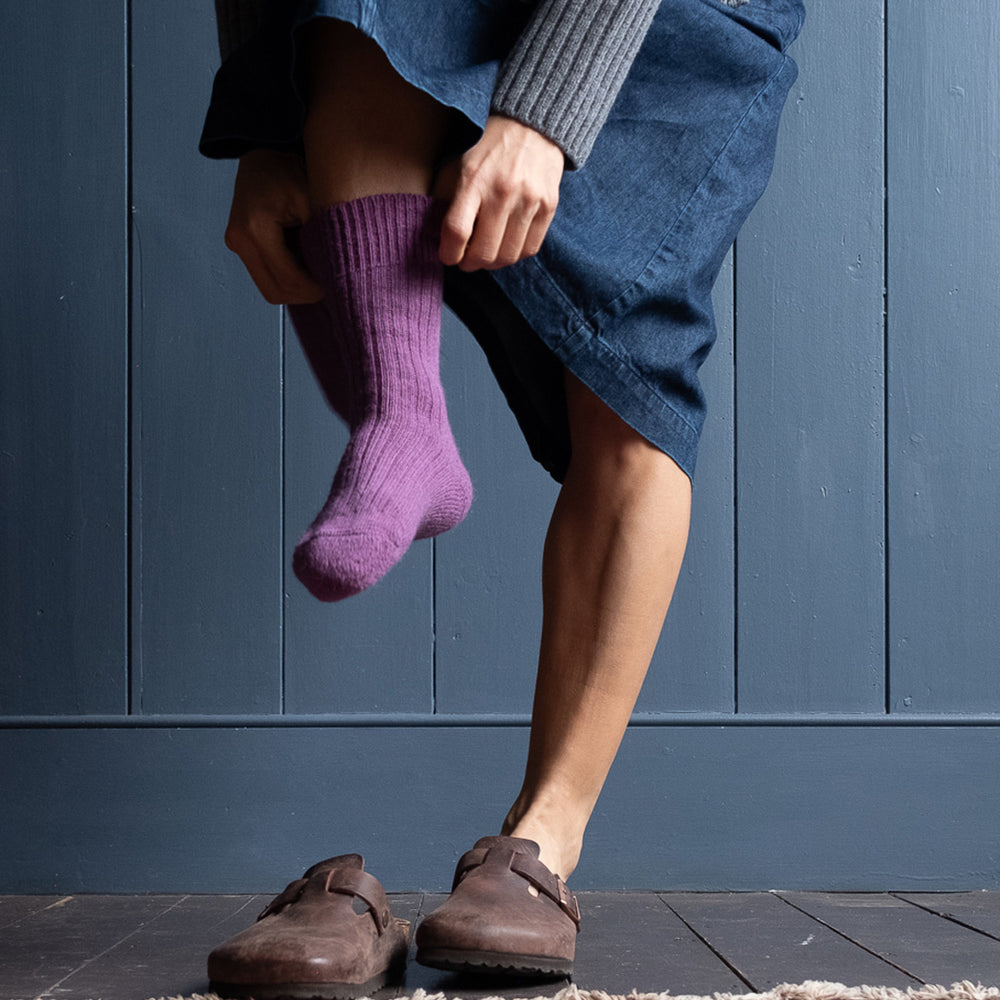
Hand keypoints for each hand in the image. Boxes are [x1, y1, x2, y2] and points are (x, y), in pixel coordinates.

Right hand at [224, 148, 324, 304]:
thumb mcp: (314, 199)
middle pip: (275, 292)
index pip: (288, 279)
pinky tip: (306, 267)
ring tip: (319, 274)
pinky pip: (265, 276)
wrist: (266, 151)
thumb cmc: (293, 169)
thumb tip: (338, 276)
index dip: (314, 289)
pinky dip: (287, 278)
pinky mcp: (239, 245)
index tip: (337, 285)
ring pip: (270, 289)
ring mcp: (236, 244)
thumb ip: (323, 238)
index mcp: (256, 227)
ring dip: (296, 289)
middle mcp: (239, 239)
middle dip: (305, 295)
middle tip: (331, 285)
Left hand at [437, 114, 563, 271]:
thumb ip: (447, 198)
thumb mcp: (460, 165)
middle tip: (467, 260)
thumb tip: (439, 236)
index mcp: (474, 180)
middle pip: (484, 252)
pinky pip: (530, 249)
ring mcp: (529, 201)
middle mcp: (502, 192)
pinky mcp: (549, 207)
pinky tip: (507, 246)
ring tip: (487, 255)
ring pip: (508, 256)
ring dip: (493, 263)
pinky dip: (515, 255)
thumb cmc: (489, 150)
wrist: (533, 127)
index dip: (450, 254)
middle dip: (471, 264)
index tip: (448, 257)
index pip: (457, 231)